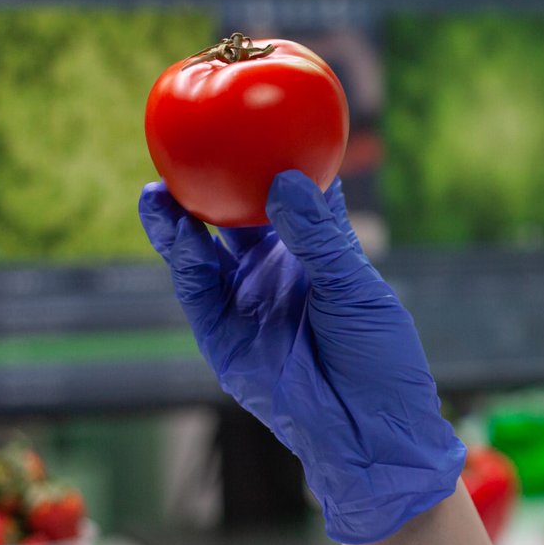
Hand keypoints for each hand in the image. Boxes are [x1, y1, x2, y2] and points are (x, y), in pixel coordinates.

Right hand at [139, 171, 465, 543]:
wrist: (370, 433)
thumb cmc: (381, 359)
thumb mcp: (356, 289)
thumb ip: (320, 237)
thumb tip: (287, 180)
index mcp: (320, 253)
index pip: (295, 191)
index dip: (278, 153)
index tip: (260, 111)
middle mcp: (279, 270)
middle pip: (238, 212)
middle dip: (215, 178)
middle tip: (192, 139)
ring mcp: (248, 301)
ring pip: (206, 247)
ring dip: (182, 214)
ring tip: (162, 179)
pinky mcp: (223, 336)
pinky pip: (195, 288)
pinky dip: (180, 253)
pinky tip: (168, 219)